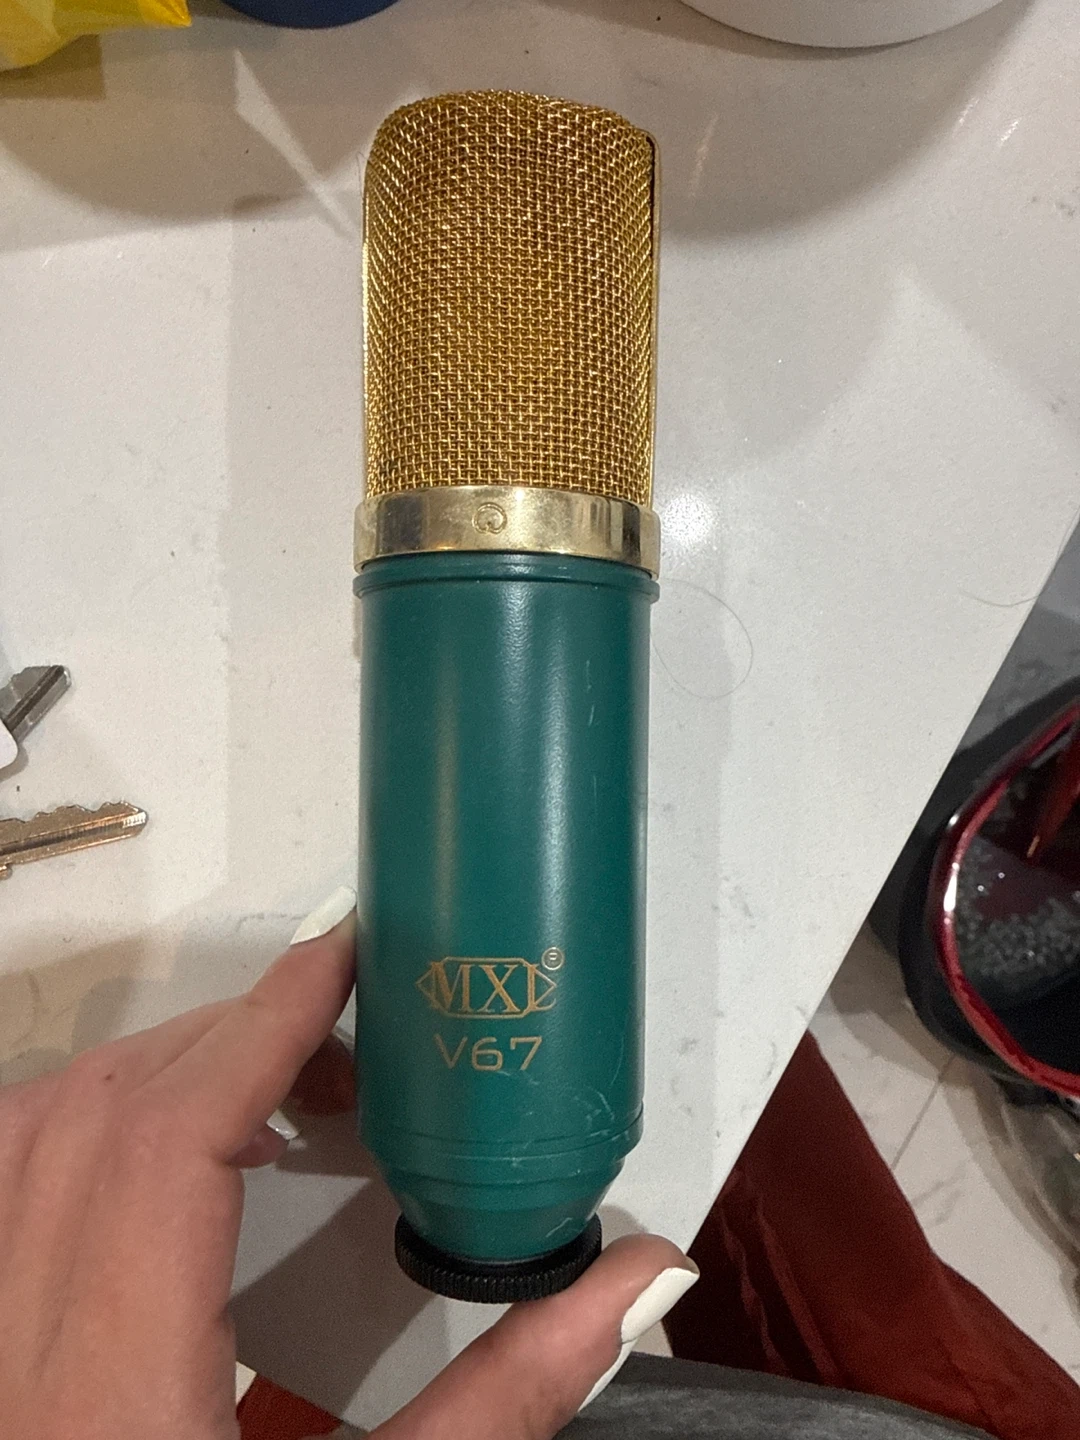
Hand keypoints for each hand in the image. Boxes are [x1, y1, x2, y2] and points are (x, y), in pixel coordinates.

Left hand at [0, 889, 695, 1439]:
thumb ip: (510, 1398)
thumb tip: (639, 1276)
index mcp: (113, 1391)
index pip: (166, 1142)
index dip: (259, 1024)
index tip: (344, 952)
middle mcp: (14, 1347)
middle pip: (100, 1114)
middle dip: (231, 1040)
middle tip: (345, 1040)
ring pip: (28, 1129)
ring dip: (150, 1073)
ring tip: (265, 1084)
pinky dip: (79, 1126)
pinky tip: (160, 1151)